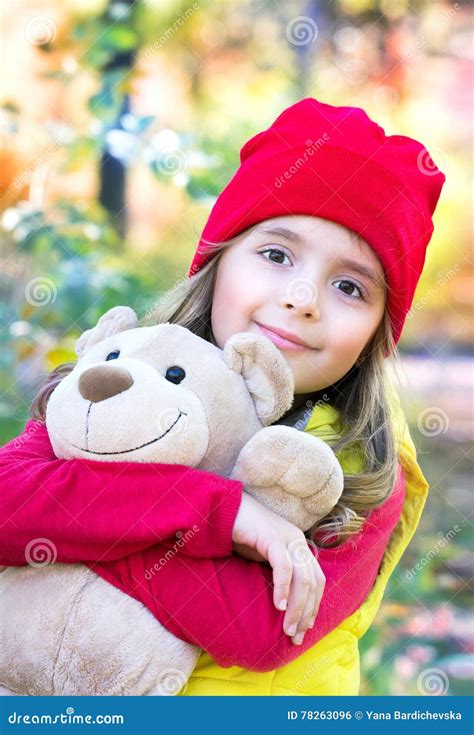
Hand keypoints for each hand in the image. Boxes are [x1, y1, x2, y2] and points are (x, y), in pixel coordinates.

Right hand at [232, 493, 325, 645]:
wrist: (223, 509)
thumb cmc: (241, 535)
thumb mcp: (262, 558)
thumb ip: (275, 574)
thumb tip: (281, 605)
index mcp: (299, 547)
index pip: (317, 581)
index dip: (313, 607)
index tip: (303, 630)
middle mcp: (298, 541)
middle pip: (314, 582)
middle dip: (307, 613)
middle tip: (295, 637)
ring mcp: (287, 537)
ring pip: (303, 578)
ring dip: (297, 606)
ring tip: (287, 629)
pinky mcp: (272, 536)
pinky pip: (283, 566)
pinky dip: (283, 588)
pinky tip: (278, 605)